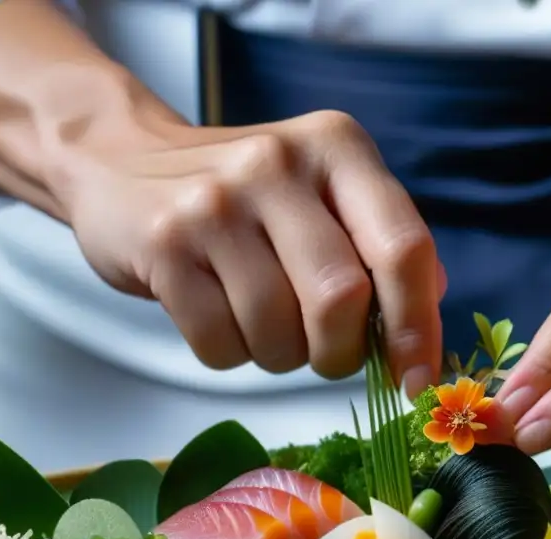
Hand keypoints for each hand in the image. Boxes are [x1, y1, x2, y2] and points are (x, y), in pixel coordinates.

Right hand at [60, 108, 444, 393]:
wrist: (121, 165)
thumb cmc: (244, 199)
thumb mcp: (322, 196)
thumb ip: (380, 242)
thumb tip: (429, 305)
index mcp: (337, 148)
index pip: (403, 246)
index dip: (417, 325)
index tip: (415, 379)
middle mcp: (278, 163)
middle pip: (340, 299)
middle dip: (339, 351)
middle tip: (325, 351)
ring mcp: (215, 202)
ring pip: (277, 331)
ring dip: (278, 355)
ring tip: (261, 321)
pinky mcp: (164, 245)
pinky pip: (219, 344)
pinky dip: (229, 353)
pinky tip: (218, 315)